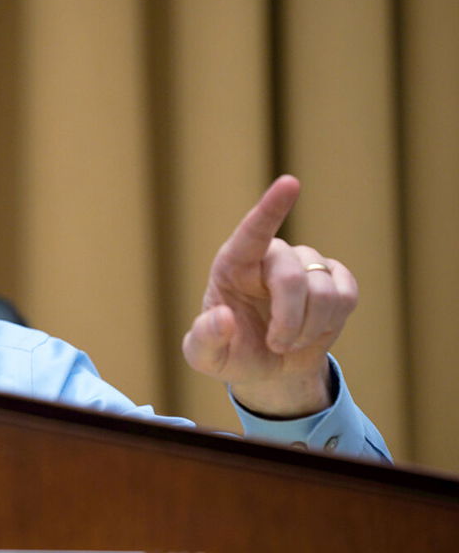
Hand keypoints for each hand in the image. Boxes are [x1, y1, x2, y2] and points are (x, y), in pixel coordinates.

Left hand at [181, 175, 357, 416]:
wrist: (267, 369)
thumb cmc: (230, 353)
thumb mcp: (204, 356)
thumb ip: (204, 339)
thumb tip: (223, 317)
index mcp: (233, 265)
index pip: (253, 231)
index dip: (271, 208)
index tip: (289, 182)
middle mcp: (270, 256)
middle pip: (292, 276)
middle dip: (288, 319)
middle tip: (276, 346)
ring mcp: (305, 264)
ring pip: (324, 291)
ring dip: (308, 328)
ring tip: (288, 343)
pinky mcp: (335, 279)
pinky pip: (347, 295)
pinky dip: (331, 324)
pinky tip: (312, 331)